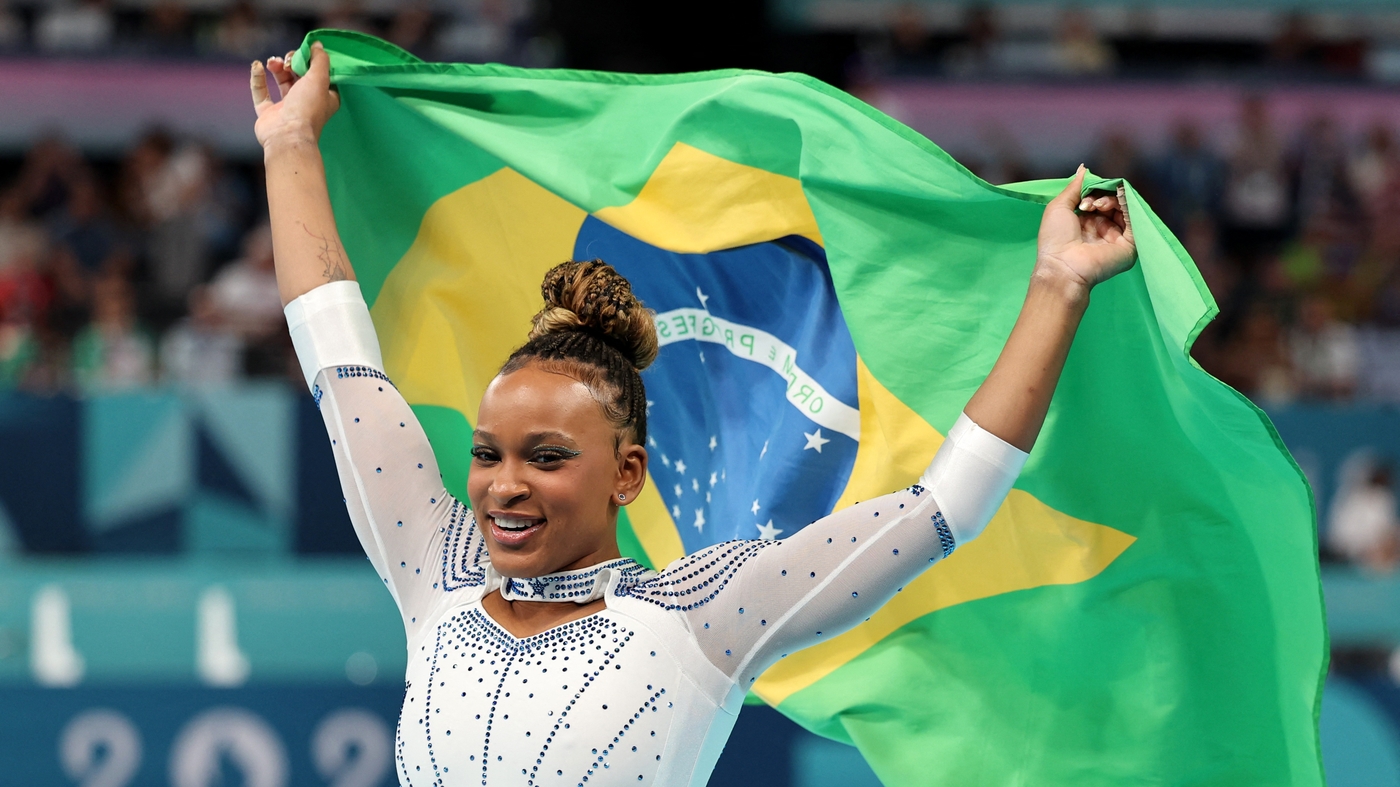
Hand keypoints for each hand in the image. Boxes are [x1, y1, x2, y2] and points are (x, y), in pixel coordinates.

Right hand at [250, 41, 339, 149]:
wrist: (287, 136)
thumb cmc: (307, 109)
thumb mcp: (319, 79)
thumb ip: (320, 60)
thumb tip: (317, 44)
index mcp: (324, 97)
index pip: (319, 73)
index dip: (311, 61)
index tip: (305, 52)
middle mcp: (306, 102)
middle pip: (299, 74)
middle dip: (292, 62)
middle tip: (288, 61)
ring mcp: (286, 108)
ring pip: (281, 81)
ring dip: (277, 67)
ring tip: (273, 63)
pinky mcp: (268, 113)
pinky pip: (261, 92)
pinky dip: (258, 78)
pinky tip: (257, 66)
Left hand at [1034, 165, 1135, 292]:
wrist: (1063, 266)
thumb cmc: (1055, 239)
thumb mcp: (1059, 207)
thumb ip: (1074, 187)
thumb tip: (1084, 168)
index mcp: (1087, 222)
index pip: (1099, 199)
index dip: (1094, 192)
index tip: (1084, 198)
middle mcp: (1103, 229)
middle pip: (1113, 202)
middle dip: (1102, 196)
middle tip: (1088, 204)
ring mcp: (1116, 237)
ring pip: (1124, 209)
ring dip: (1112, 201)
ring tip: (1097, 206)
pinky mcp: (1130, 245)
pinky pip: (1136, 221)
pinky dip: (1129, 206)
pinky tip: (1119, 200)